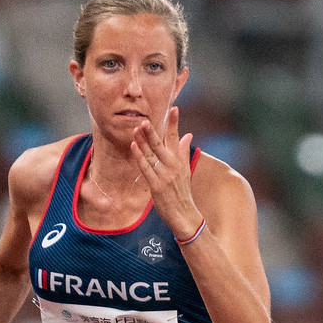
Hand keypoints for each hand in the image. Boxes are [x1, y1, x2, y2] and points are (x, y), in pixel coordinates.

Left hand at [131, 106, 200, 241]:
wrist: (183, 213)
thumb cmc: (182, 192)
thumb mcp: (185, 170)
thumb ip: (184, 151)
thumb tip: (188, 134)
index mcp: (179, 161)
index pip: (177, 138)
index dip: (174, 123)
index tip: (174, 108)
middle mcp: (173, 166)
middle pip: (161, 145)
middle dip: (153, 132)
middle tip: (145, 120)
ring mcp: (164, 175)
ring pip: (151, 155)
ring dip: (143, 142)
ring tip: (136, 129)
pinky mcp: (156, 185)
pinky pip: (146, 168)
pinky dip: (140, 157)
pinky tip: (134, 147)